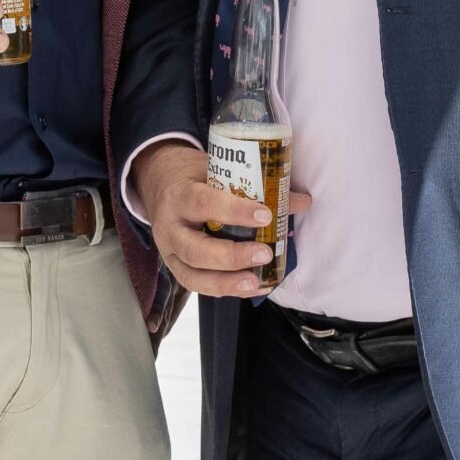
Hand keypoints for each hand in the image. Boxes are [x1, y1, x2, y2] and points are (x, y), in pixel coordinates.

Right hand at [132, 140, 311, 298]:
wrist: (159, 184)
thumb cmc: (193, 176)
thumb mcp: (216, 170)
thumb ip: (252, 184)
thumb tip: (300, 201)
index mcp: (178, 196)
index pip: (203, 203)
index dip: (234, 211)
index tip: (265, 215)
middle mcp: (169, 228)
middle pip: (196, 250)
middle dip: (232, 256)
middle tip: (265, 253)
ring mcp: (169, 253)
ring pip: (194, 276)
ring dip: (228, 282)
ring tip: (257, 282)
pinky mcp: (176, 269)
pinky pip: (199, 286)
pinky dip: (227, 289)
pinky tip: (253, 288)